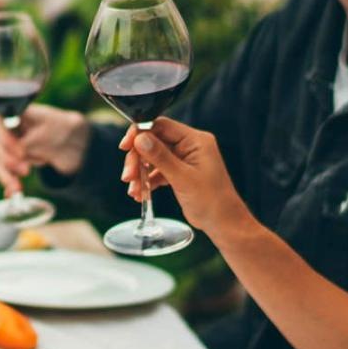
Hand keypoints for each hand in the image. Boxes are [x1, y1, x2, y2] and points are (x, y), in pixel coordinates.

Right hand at [0, 104, 90, 192]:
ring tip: (17, 189)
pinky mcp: (5, 159)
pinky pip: (2, 171)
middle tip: (25, 171)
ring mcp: (1, 143)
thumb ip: (30, 136)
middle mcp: (0, 126)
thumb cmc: (54, 126)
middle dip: (8, 162)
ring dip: (6, 176)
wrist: (62, 139)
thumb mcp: (47, 127)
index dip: (5, 139)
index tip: (21, 152)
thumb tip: (20, 146)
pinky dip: (8, 182)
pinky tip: (11, 194)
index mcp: (10, 111)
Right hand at [123, 118, 254, 232]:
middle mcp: (189, 146)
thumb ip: (160, 157)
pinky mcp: (179, 172)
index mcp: (195, 140)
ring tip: (133, 189)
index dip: (140, 133)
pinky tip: (140, 194)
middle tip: (128, 176)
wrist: (222, 222)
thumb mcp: (183, 178)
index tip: (125, 146)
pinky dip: (147, 181)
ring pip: (152, 157)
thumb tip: (140, 138)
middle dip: (138, 159)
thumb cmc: (212, 200)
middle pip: (153, 142)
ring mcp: (183, 159)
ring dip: (140, 172)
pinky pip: (157, 171)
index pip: (161, 126)